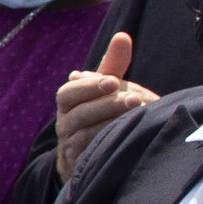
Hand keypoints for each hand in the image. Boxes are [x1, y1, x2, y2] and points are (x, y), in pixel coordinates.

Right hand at [52, 30, 152, 181]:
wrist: (91, 156)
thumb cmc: (101, 114)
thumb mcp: (106, 90)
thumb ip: (113, 65)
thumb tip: (122, 36)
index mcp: (68, 104)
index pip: (68, 93)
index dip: (89, 86)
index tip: (113, 81)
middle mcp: (64, 125)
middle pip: (79, 114)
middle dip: (107, 105)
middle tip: (135, 99)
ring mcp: (70, 147)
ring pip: (84, 135)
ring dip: (111, 124)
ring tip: (138, 115)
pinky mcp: (79, 167)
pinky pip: (89, 156)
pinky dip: (106, 146)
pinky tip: (127, 138)